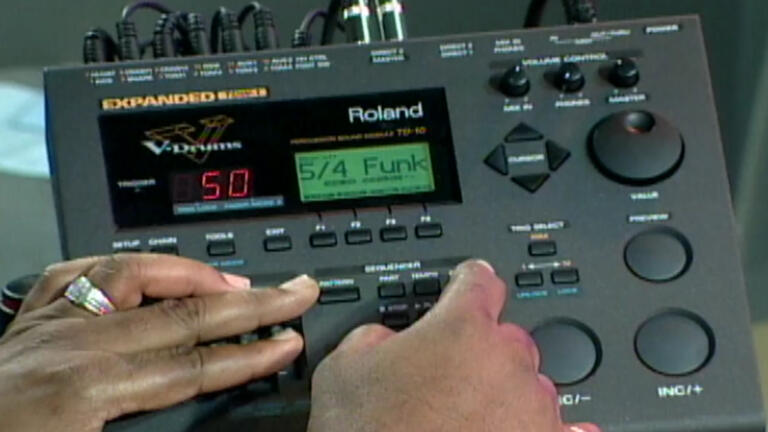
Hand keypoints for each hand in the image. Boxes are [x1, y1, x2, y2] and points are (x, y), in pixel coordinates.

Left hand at [0, 254, 317, 431]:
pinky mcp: (31, 319)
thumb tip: (196, 409)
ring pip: (142, 278)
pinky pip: (84, 271)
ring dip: (199, 276)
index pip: (196, 365)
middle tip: (296, 291)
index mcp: (87, 392)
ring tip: (238, 282)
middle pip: (186, 313)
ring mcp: (50, 325)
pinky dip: (128, 264)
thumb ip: (151, 430)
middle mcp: (72, 346)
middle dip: (253, 304)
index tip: (290, 342)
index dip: (252, 355)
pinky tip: (151, 268)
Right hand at [308, 260, 599, 431]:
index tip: (470, 285)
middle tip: (446, 379)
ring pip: (530, 382)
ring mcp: (533, 406)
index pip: (479, 282)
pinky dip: (549, 427)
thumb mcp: (341, 369)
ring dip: (505, 392)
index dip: (469, 282)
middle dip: (480, 351)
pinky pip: (565, 428)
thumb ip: (373, 334)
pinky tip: (530, 427)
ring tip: (466, 420)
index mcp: (461, 327)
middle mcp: (508, 359)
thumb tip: (384, 337)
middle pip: (506, 337)